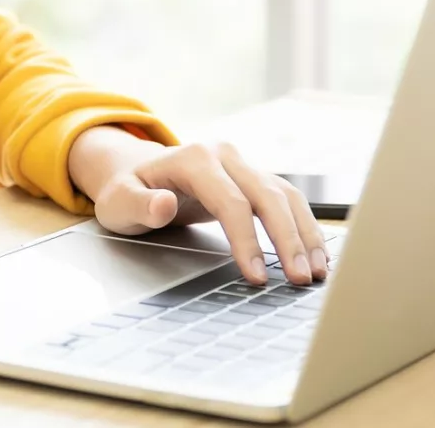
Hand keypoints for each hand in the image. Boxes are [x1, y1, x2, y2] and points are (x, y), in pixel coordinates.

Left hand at [66, 126, 330, 286]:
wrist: (137, 171)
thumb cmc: (127, 190)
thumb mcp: (119, 200)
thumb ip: (140, 204)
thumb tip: (164, 204)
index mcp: (194, 158)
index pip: (230, 201)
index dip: (246, 240)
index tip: (257, 276)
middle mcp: (225, 155)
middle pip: (267, 195)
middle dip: (287, 238)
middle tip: (299, 279)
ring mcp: (243, 165)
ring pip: (285, 195)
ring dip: (305, 233)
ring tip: (316, 272)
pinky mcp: (254, 180)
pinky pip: (287, 200)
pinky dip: (304, 227)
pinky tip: (315, 255)